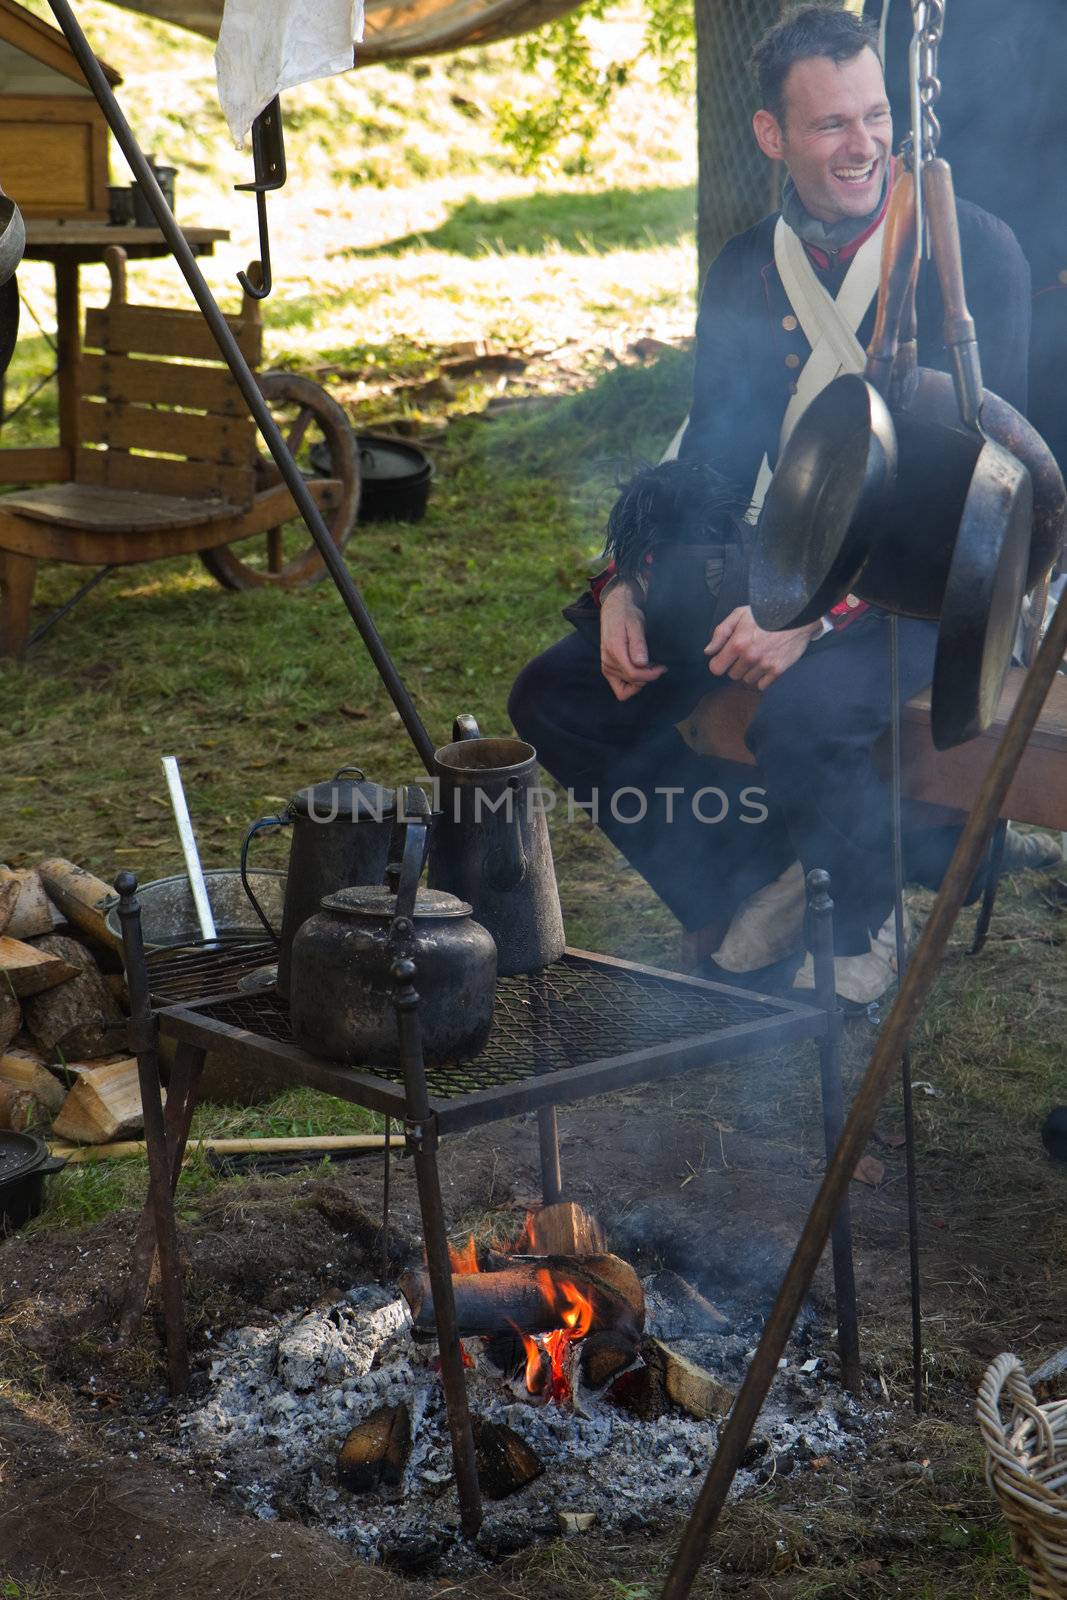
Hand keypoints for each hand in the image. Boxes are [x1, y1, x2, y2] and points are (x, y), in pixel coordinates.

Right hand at [600, 580, 666, 701]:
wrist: (614, 611)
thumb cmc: (627, 616)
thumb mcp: (636, 624)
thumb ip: (638, 644)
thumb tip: (641, 663)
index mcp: (615, 651)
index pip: (634, 674)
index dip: (651, 675)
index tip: (662, 667)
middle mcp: (608, 662)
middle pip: (633, 682)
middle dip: (648, 676)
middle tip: (657, 664)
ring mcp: (606, 667)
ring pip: (627, 687)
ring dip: (640, 679)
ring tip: (648, 666)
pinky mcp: (607, 670)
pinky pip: (619, 689)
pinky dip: (631, 685)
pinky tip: (640, 672)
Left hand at [705, 605, 819, 689]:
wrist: (797, 615)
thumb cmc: (766, 612)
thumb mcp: (739, 614)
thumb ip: (721, 633)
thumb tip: (709, 651)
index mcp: (737, 643)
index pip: (716, 668)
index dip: (719, 663)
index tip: (725, 657)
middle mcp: (750, 657)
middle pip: (732, 675)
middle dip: (736, 665)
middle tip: (746, 652)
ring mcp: (764, 665)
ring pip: (747, 680)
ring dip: (750, 671)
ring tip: (758, 656)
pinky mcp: (778, 670)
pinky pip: (762, 685)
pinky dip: (763, 678)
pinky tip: (766, 664)